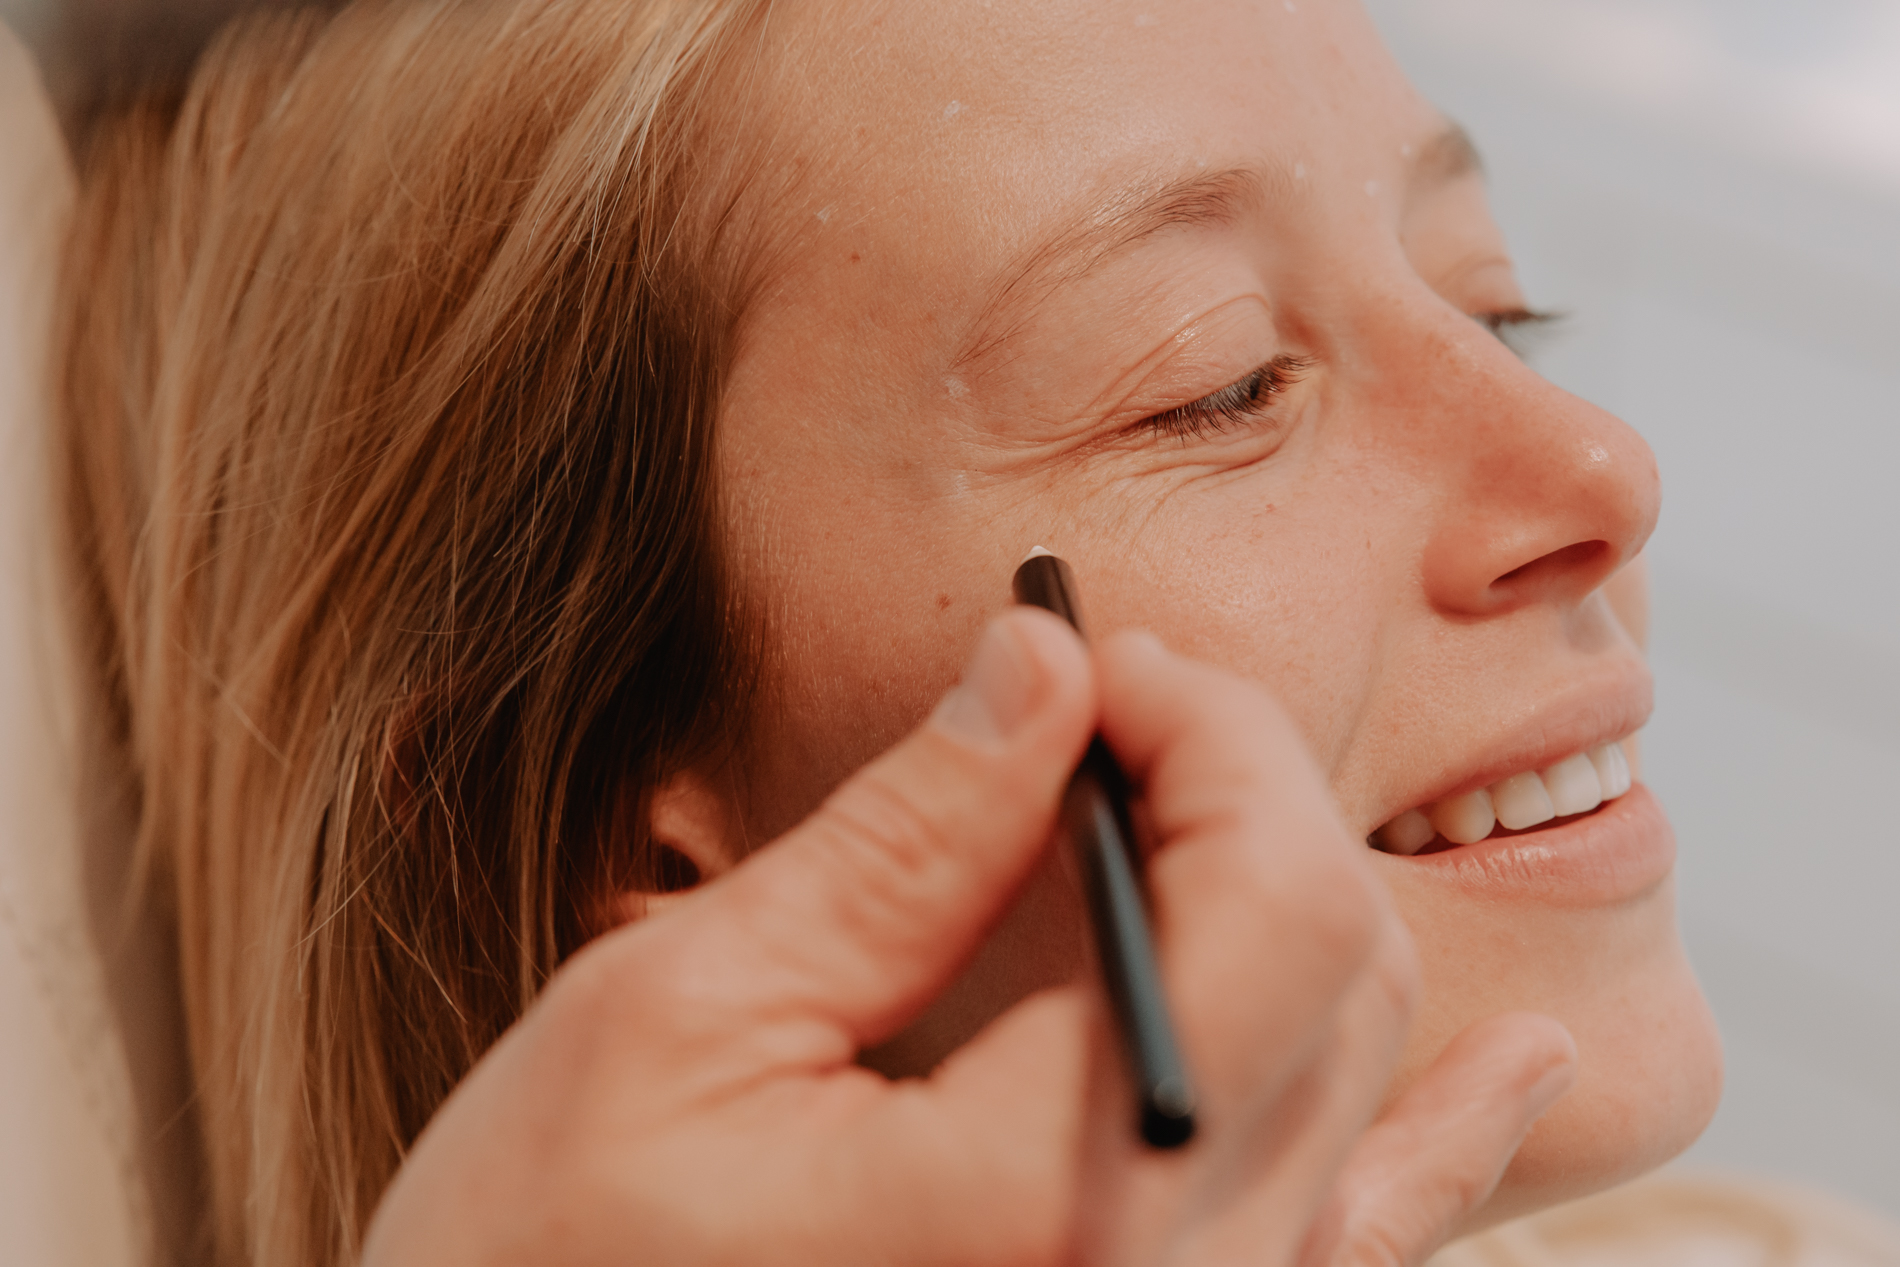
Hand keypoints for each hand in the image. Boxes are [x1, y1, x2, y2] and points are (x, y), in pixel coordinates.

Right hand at [362, 610, 1574, 1265]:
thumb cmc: (542, 1265)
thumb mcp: (683, 1020)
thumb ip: (901, 843)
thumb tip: (1038, 669)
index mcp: (1056, 1204)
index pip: (1266, 896)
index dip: (1204, 728)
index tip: (1096, 654)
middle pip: (1337, 969)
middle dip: (1243, 789)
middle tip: (1111, 705)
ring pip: (1367, 1080)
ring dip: (1308, 898)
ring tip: (1213, 788)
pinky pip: (1363, 1240)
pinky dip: (1438, 1134)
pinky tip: (1514, 1068)